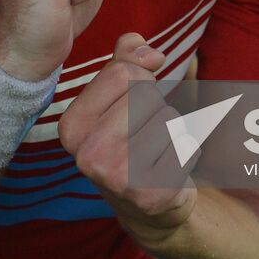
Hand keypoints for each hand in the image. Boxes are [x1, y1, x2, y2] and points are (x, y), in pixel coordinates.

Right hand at [60, 33, 195, 234]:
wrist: (148, 205)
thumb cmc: (133, 138)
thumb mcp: (119, 96)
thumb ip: (127, 59)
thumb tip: (151, 53)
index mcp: (72, 126)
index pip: (123, 72)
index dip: (141, 78)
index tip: (133, 101)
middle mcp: (87, 155)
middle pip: (146, 93)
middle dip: (155, 105)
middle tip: (145, 131)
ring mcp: (118, 178)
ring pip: (168, 118)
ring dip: (172, 128)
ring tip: (157, 150)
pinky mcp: (151, 194)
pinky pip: (186, 144)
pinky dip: (186, 149)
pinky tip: (169, 167)